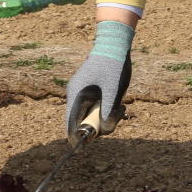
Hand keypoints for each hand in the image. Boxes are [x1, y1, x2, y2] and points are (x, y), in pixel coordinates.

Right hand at [64, 20, 132, 136]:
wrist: (115, 43)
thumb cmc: (112, 64)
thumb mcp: (113, 90)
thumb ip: (108, 111)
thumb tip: (105, 130)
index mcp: (76, 95)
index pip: (70, 122)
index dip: (75, 137)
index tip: (82, 149)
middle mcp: (77, 95)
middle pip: (82, 121)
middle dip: (98, 126)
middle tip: (116, 119)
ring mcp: (85, 93)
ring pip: (92, 116)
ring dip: (106, 118)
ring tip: (122, 109)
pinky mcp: (93, 92)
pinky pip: (98, 108)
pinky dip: (108, 111)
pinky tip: (120, 106)